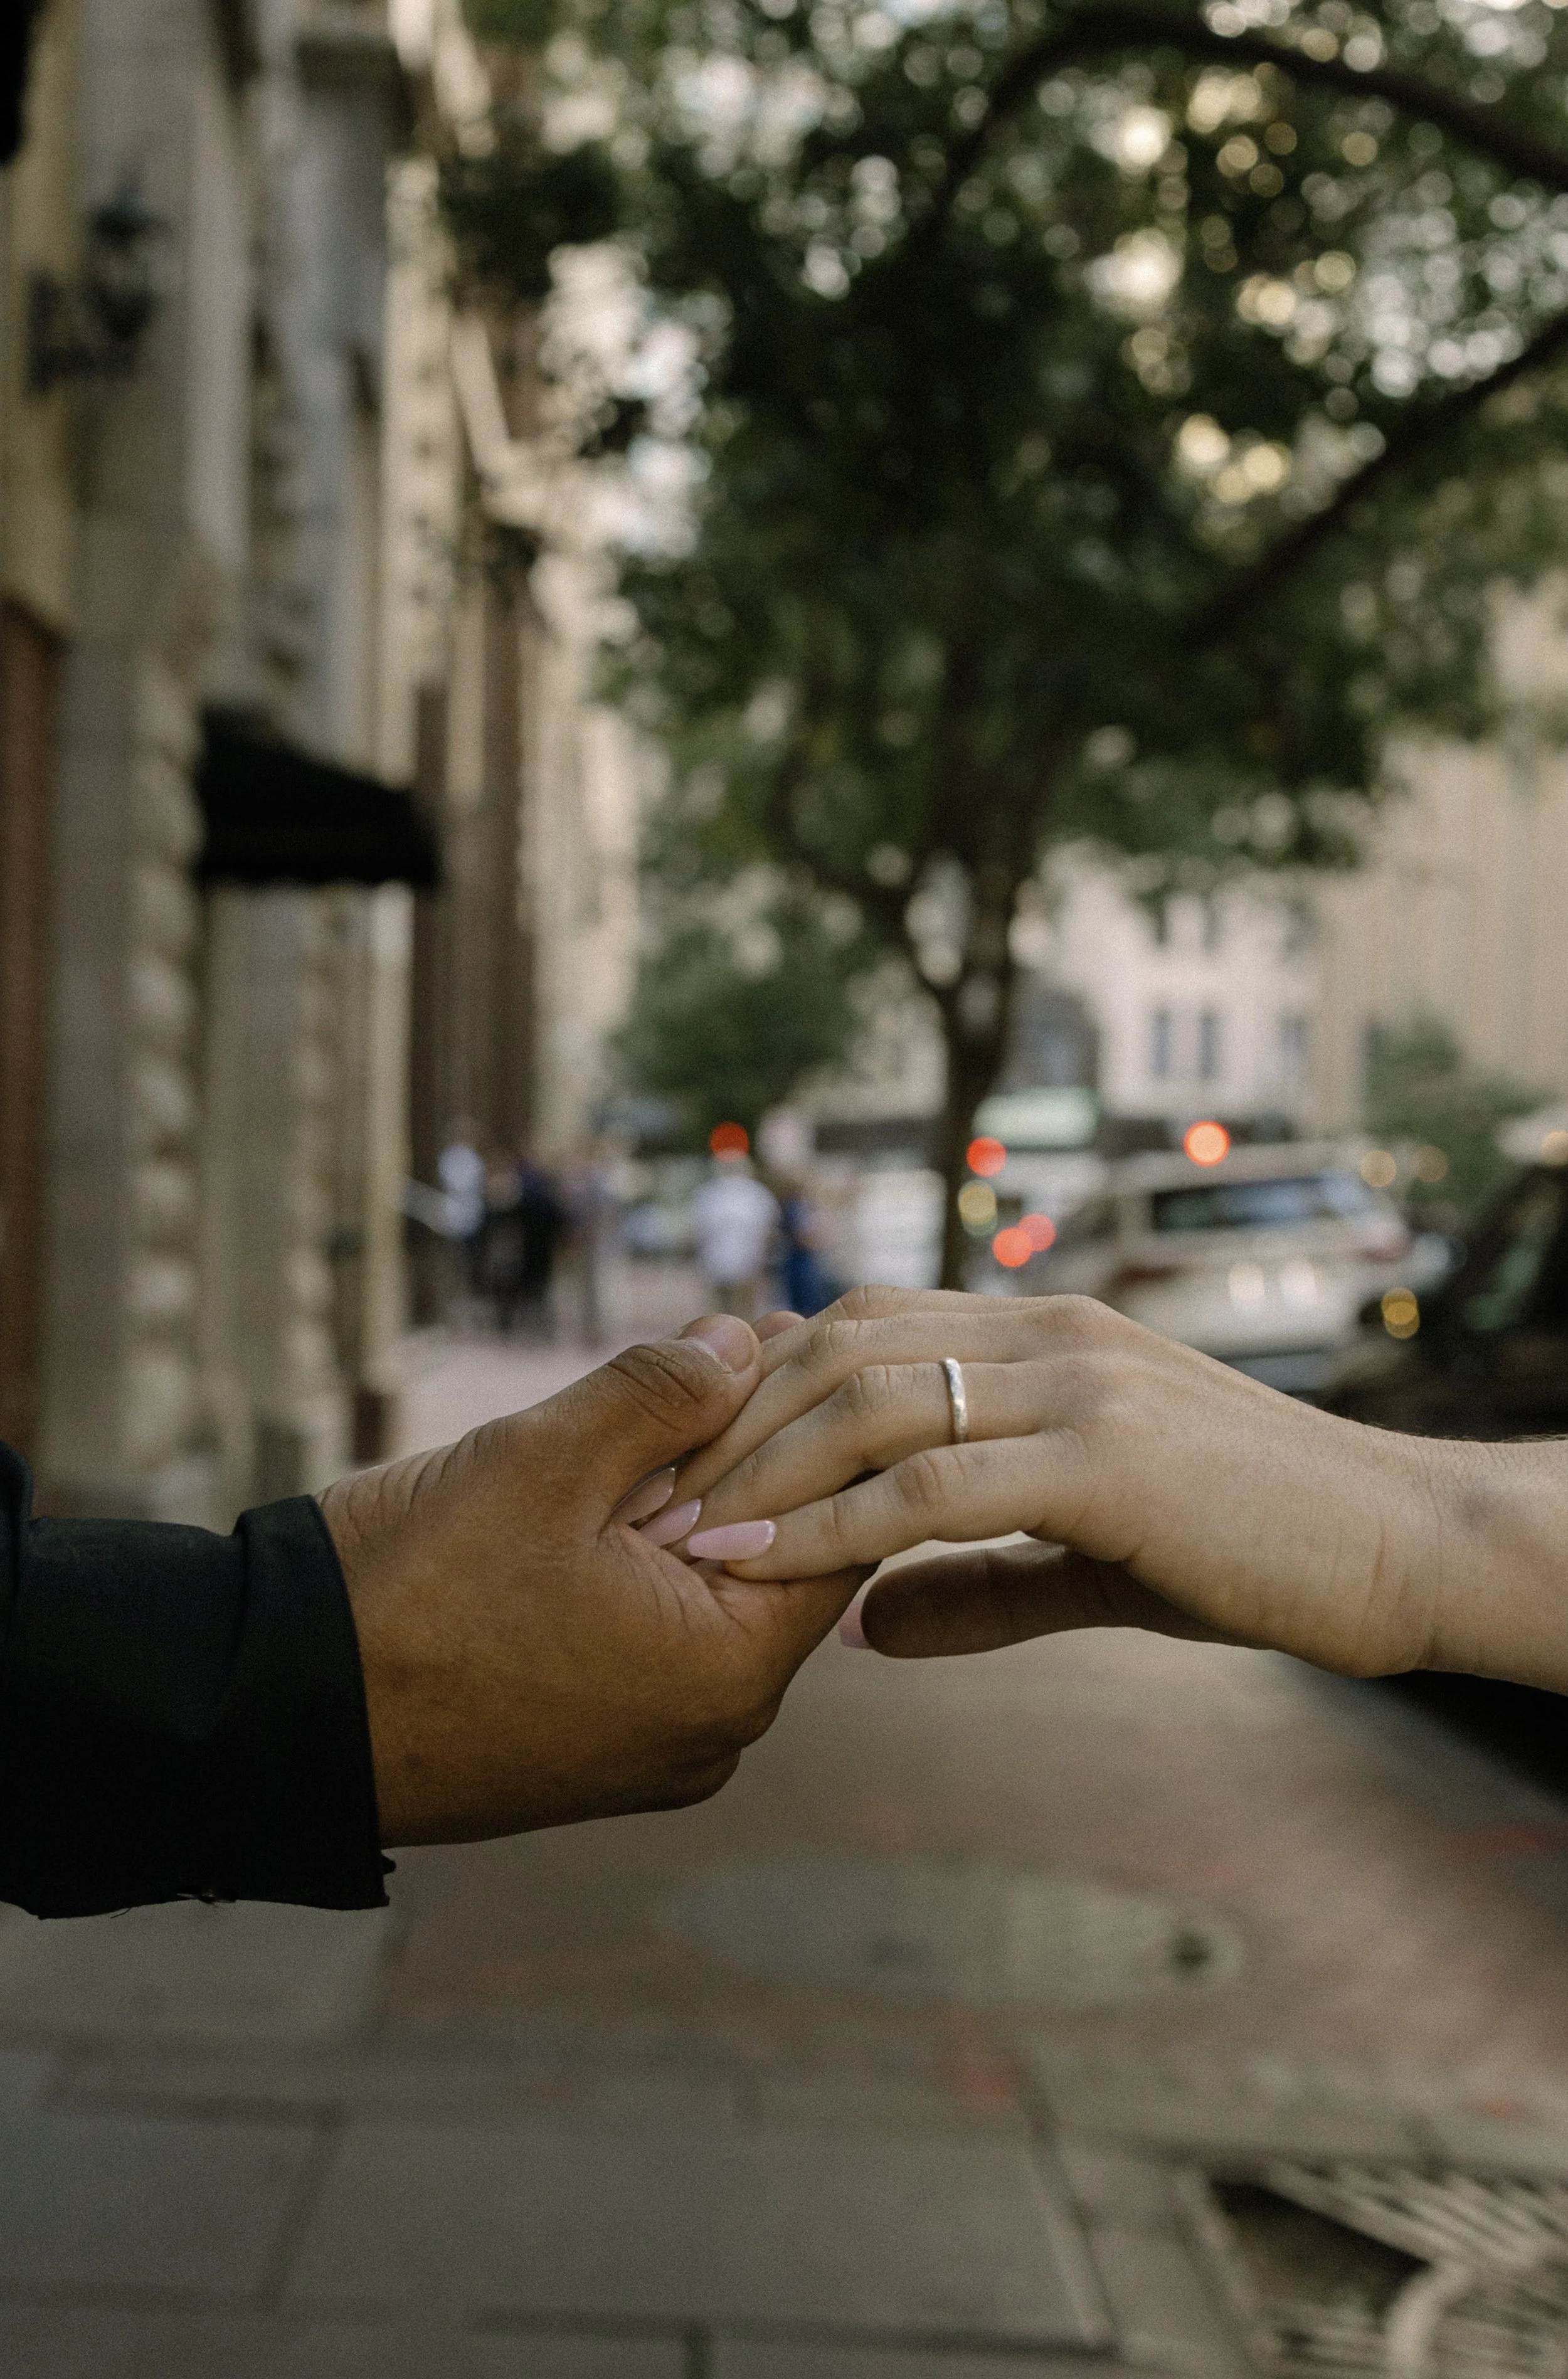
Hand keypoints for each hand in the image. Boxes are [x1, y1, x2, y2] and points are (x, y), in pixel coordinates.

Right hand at [319, 1316, 862, 1845]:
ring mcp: (647, 1754)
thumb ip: (659, 1394)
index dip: (812, 1428)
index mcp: (724, 1677)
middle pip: (772, 1565)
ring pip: (704, 1601)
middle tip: (720, 1354)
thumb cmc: (406, 1595)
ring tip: (647, 1418)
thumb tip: (744, 1340)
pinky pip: (648, 1644)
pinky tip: (597, 1502)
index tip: (785, 1344)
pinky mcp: (590, 1755)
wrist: (270, 1716)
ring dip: (684, 1511)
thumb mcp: (541, 1460)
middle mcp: (707, 1734)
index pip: (838, 1534)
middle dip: (743, 1459)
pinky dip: (637, 1571)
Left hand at [665, 1288, 1564, 1688]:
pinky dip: (838, 1524)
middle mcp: (1048, 1332)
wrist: (1401, 1547)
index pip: (862, 1324)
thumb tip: (861, 1628)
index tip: (690, 1459)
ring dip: (764, 1468)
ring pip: (871, 1398)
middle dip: (734, 1419)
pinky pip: (935, 1484)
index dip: (763, 1385)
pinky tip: (774, 1566)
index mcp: (1043, 1333)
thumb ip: (975, 1584)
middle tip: (654, 1499)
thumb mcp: (1093, 1556)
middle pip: (841, 1342)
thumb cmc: (1254, 1547)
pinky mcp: (1104, 1458)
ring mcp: (1078, 1383)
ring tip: (683, 1538)